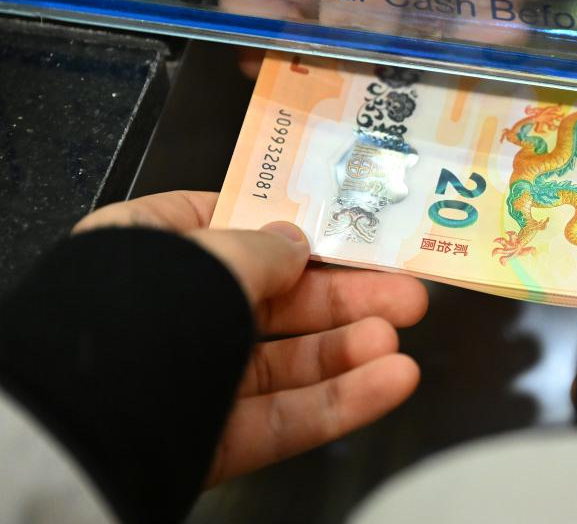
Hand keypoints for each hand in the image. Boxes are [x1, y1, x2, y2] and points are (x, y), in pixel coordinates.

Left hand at [74, 191, 427, 485]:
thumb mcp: (209, 260)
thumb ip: (263, 249)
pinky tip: (388, 382)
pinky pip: (284, 416)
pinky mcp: (215, 438)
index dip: (289, 227)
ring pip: (287, 361)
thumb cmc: (140, 318)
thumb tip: (296, 243)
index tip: (347, 230)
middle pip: (275, 299)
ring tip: (397, 334)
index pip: (224, 227)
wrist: (83, 433)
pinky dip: (340, 401)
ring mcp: (195, 380)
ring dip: (349, 347)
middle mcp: (174, 315)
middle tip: (404, 290)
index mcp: (150, 252)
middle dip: (345, 295)